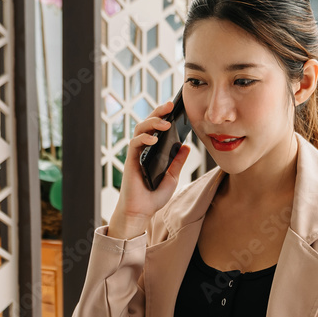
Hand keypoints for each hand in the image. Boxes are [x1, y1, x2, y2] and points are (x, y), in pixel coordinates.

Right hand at [108, 101, 191, 238]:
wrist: (142, 211)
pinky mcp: (130, 160)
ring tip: (165, 124)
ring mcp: (136, 154)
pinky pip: (134, 144)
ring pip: (140, 129)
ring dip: (152, 123)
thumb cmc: (154, 196)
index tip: (176, 108)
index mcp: (153, 151)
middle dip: (158, 112)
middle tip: (170, 105)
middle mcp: (144, 149)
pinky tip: (154, 139)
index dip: (164, 116)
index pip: (158, 129)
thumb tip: (186, 146)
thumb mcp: (172, 177)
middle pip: (148, 124)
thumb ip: (177, 162)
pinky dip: (144, 138)